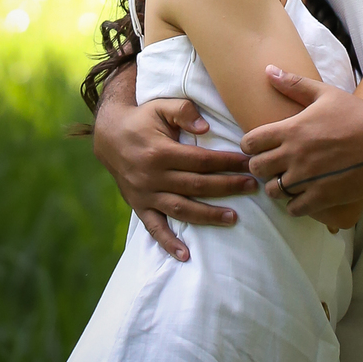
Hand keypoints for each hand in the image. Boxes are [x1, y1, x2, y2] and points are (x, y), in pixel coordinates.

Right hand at [93, 71, 257, 260]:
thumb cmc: (142, 119)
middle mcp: (153, 176)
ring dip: (208, 215)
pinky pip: (154, 228)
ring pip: (181, 209)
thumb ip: (184, 111)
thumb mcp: (161, 106)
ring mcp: (146, 194)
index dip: (226, 162)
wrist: (109, 136)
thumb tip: (206, 127)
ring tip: (233, 218)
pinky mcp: (139, 206)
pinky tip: (185, 255)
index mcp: (161, 151)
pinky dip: (168, 243)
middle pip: (196, 186)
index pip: (201, 161)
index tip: (248, 163)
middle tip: (253, 186)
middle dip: (227, 187)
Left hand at [243, 72, 362, 222]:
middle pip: (257, 169)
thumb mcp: (323, 93)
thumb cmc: (354, 112)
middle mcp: (294, 156)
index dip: (251, 145)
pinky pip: (294, 209)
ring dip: (278, 187)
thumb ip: (293, 84)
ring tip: (290, 180)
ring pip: (274, 192)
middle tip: (274, 164)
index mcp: (291, 130)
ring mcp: (307, 178)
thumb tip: (268, 69)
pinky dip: (295, 204)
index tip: (261, 146)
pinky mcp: (322, 197)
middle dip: (262, 167)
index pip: (250, 143)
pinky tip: (304, 194)